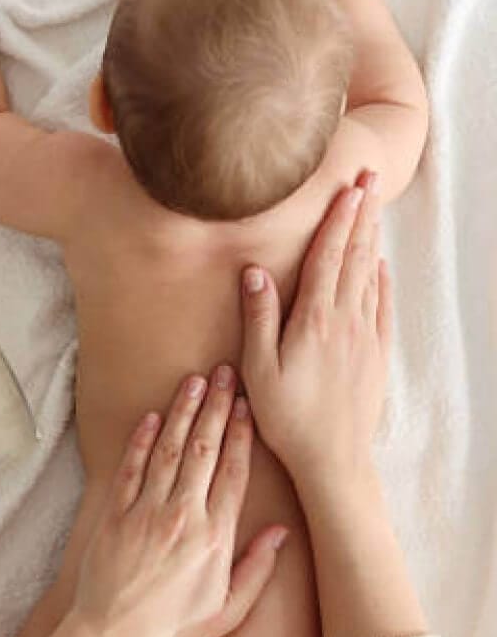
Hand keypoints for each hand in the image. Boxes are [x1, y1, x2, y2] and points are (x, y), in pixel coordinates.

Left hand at [59, 366, 286, 636]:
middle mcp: (182, 515)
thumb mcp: (227, 609)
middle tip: (224, 374)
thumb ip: (257, 567)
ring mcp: (146, 510)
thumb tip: (282, 531)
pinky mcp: (116, 513)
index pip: (233, 471)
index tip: (247, 404)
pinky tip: (153, 416)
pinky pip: (131, 467)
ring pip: (169, 449)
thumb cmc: (172, 628)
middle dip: (216, 406)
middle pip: (205, 448)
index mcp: (214, 536)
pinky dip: (142, 439)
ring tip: (194, 381)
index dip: (241, 433)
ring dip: (183, 411)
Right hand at [239, 171, 391, 489]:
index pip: (329, 256)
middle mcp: (345, 319)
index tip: (348, 188)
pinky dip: (383, 280)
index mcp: (315, 318)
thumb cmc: (288, 416)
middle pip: (356, 255)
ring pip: (370, 274)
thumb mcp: (259, 368)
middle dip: (363, 214)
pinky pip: (382, 306)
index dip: (338, 219)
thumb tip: (255, 270)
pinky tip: (382, 265)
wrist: (333, 458)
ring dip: (372, 238)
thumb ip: (260, 316)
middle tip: (371, 178)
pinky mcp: (376, 354)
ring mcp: (365, 335)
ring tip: (375, 208)